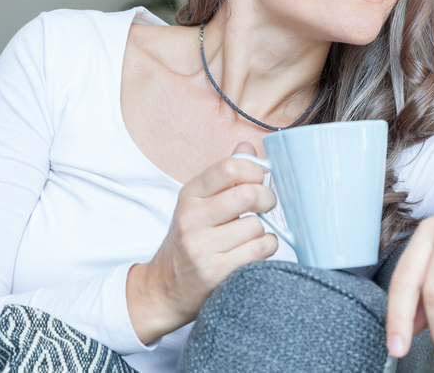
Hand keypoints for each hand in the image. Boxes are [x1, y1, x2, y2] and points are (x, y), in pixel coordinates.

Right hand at [127, 142, 278, 343]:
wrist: (165, 287)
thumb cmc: (190, 238)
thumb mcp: (199, 202)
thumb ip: (225, 174)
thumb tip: (248, 146)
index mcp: (190, 194)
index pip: (229, 167)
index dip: (255, 170)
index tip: (261, 179)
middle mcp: (192, 218)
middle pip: (248, 195)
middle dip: (268, 197)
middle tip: (266, 204)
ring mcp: (202, 246)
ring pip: (257, 226)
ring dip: (264, 229)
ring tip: (252, 233)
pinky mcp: (215, 272)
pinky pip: (259, 250)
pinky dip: (266, 247)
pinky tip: (254, 249)